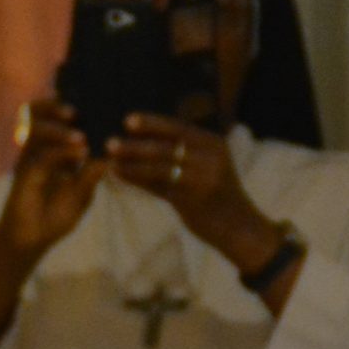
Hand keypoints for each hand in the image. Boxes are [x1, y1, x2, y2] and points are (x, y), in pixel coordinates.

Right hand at [0, 99, 109, 348]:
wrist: (29, 241)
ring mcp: (29, 159)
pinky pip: (41, 153)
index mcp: (53, 151)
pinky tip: (79, 148)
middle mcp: (38, 150)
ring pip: (36, 128)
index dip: (69, 106)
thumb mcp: (82, 196)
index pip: (56, 120)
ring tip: (78, 125)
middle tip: (80, 107)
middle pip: (37, 113)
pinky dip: (60, 148)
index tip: (94, 100)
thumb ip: (91, 175)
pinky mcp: (24, 173)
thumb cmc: (54, 218)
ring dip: (58, 124)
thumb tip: (110, 154)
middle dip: (55, 105)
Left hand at [103, 114, 281, 274]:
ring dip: (132, 163)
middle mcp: (211, 158)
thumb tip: (137, 141)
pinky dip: (137, 180)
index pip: (179, 128)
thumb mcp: (204, 168)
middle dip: (136, 145)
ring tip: (109, 160)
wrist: (240, 228)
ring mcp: (205, 179)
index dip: (152, 124)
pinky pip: (159, 187)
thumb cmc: (215, 195)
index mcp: (214, 144)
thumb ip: (177, 155)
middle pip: (167, 148)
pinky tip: (120, 175)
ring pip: (160, 168)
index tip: (127, 120)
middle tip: (109, 142)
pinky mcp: (195, 200)